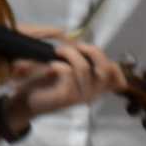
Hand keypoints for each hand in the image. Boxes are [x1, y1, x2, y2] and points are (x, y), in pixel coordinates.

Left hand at [4, 40, 124, 122]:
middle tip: (75, 45)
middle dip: (91, 51)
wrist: (30, 100)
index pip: (115, 72)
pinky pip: (68, 73)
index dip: (107, 58)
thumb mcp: (68, 70)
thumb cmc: (48, 83)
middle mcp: (94, 92)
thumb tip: (83, 45)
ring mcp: (82, 96)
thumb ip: (80, 60)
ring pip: (84, 68)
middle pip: (106, 69)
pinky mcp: (67, 96)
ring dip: (69, 53)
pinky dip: (59, 64)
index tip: (86, 50)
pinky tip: (51, 65)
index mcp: (97, 86)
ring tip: (57, 51)